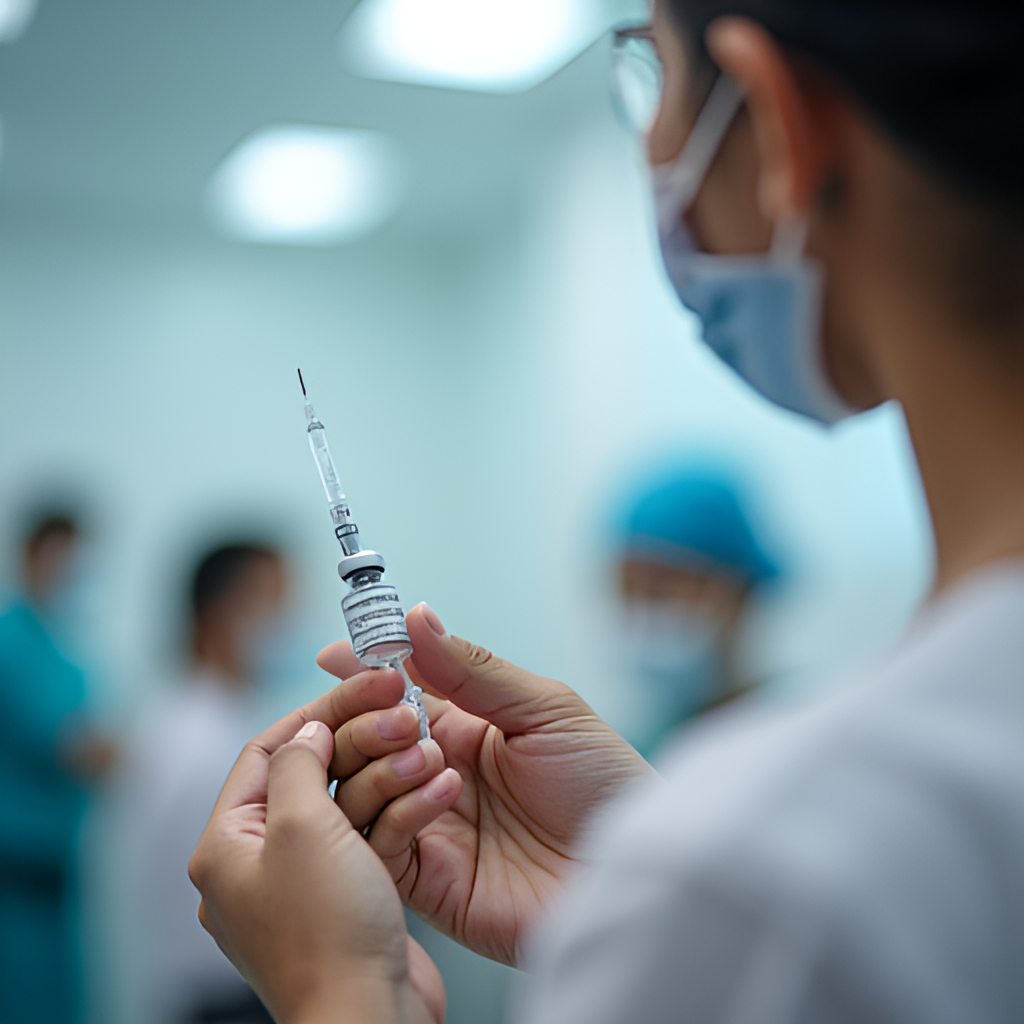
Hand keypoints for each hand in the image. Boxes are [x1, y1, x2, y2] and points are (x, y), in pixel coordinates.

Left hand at [189, 673, 461, 1023]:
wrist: (370, 1020)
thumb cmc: (324, 930)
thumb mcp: (300, 828)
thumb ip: (296, 765)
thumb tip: (306, 733)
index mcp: (227, 845)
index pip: (265, 751)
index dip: (315, 712)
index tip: (362, 686)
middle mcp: (261, 862)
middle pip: (312, 773)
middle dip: (362, 740)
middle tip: (406, 710)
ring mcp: (308, 882)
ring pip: (349, 803)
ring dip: (391, 772)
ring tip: (429, 748)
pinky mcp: (350, 899)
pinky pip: (373, 836)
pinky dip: (403, 811)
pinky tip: (439, 788)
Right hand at [318, 605, 651, 966]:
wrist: (635, 871)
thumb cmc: (603, 783)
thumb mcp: (546, 710)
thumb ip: (474, 669)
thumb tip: (416, 617)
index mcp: (463, 730)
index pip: (392, 697)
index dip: (361, 675)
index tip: (334, 654)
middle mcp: (435, 775)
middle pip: (363, 744)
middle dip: (364, 719)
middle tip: (391, 711)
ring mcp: (428, 828)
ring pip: (357, 791)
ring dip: (380, 764)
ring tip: (428, 753)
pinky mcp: (427, 881)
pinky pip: (381, 843)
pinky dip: (397, 812)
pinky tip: (444, 793)